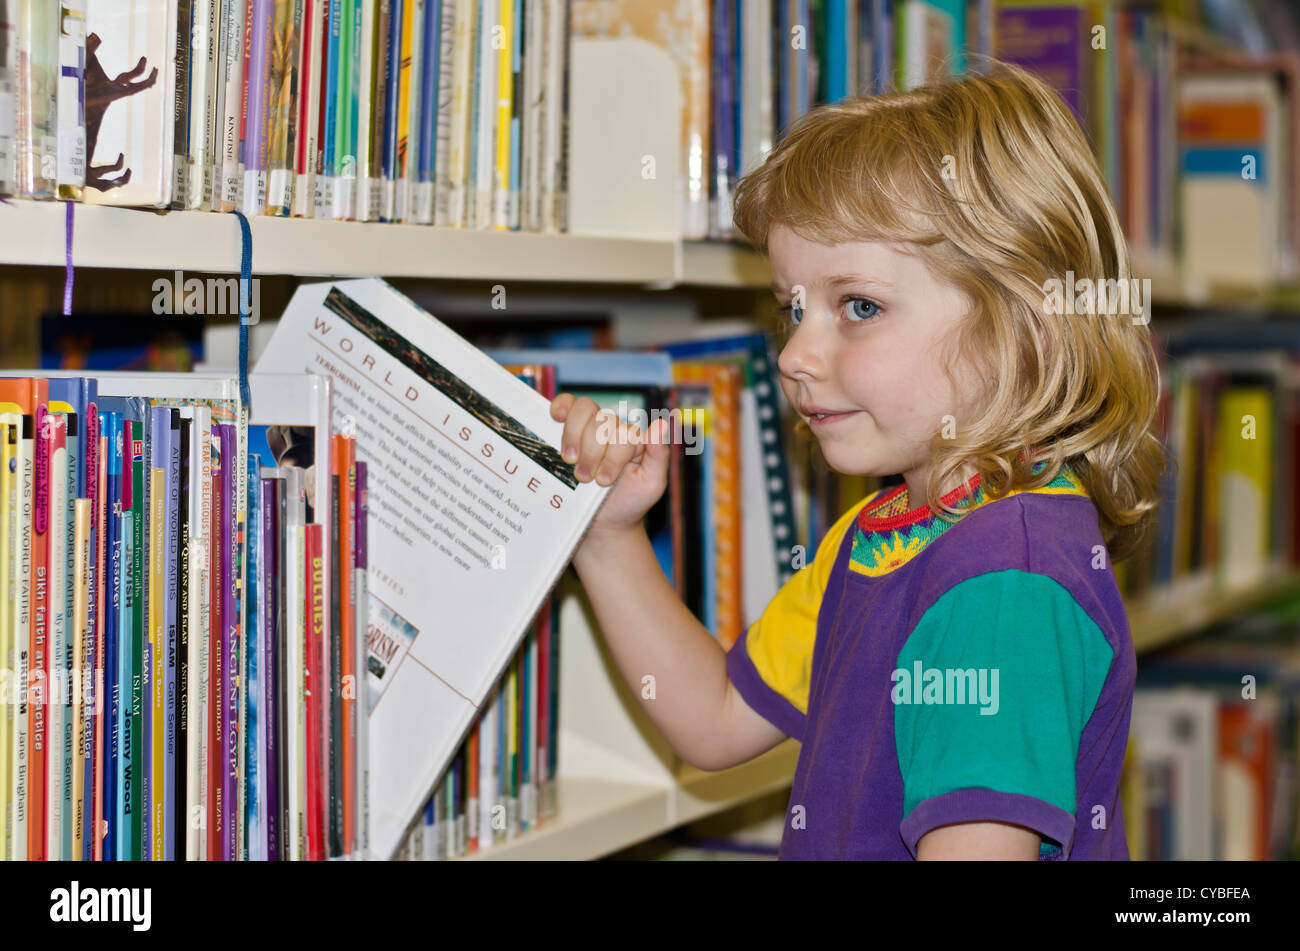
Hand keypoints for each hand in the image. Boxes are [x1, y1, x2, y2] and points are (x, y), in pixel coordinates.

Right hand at [550, 393, 670, 533]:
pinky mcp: (569, 430)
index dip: (611, 457)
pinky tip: (557, 416)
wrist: (603, 520)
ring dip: (573, 437)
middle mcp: (613, 428)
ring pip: (583, 409)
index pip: (623, 432)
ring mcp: (590, 427)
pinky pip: (566, 404)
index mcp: (633, 438)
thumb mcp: (651, 484)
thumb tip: (662, 423)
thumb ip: (659, 455)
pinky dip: (561, 405)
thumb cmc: (629, 501)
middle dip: (591, 452)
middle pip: (601, 420)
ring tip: (570, 462)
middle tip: (586, 478)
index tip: (604, 481)